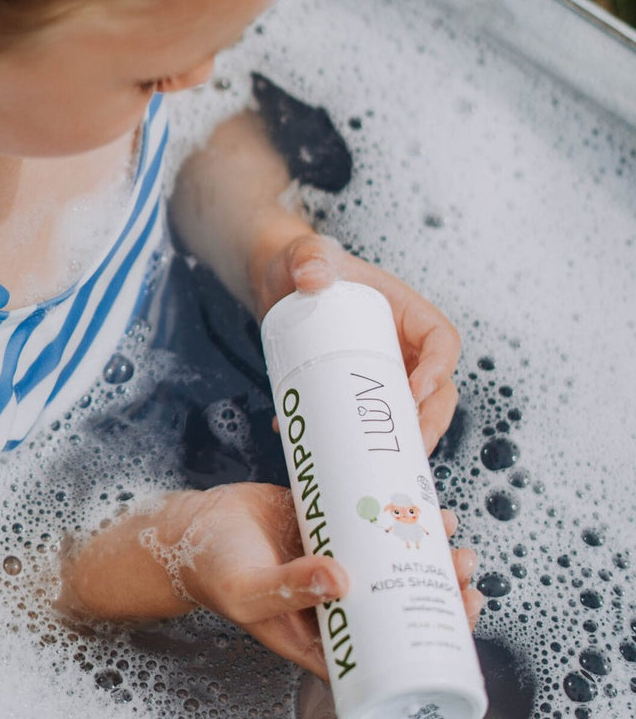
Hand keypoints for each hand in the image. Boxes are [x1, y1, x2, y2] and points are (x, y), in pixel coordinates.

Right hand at [177, 483, 480, 678]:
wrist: (188, 527)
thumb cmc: (213, 570)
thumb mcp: (247, 590)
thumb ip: (288, 588)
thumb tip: (341, 580)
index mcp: (326, 636)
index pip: (394, 649)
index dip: (434, 634)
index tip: (463, 610)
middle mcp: (338, 602)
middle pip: (401, 599)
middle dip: (439, 582)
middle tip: (464, 562)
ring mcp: (336, 561)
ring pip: (392, 557)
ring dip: (424, 544)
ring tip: (449, 525)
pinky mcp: (329, 524)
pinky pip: (370, 520)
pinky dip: (394, 510)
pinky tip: (416, 496)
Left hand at [255, 231, 460, 453]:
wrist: (277, 286)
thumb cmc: (303, 266)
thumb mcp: (306, 255)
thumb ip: (309, 256)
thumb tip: (311, 276)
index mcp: (405, 312)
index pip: (441, 339)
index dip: (439, 368)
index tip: (416, 392)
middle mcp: (402, 347)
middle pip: (436, 390)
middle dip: (429, 422)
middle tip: (407, 446)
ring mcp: (382, 373)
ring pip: (409, 414)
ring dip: (401, 443)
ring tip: (376, 462)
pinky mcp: (357, 392)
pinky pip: (368, 422)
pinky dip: (354, 442)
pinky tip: (324, 449)